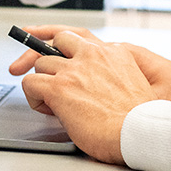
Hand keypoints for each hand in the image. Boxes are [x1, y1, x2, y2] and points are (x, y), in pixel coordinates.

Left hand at [18, 29, 155, 164]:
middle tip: (54, 78)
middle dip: (54, 59)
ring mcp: (74, 70)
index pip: (82, 39)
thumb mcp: (134, 81)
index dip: (70, 51)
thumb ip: (114, 73)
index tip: (66, 61)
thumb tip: (99, 83)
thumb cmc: (139, 118)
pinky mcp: (59, 88)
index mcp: (113, 52)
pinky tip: (45, 108)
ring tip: (52, 100)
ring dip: (44, 80)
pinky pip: (30, 83)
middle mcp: (92, 55)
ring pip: (41, 63)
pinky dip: (33, 96)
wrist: (139, 131)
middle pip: (59, 42)